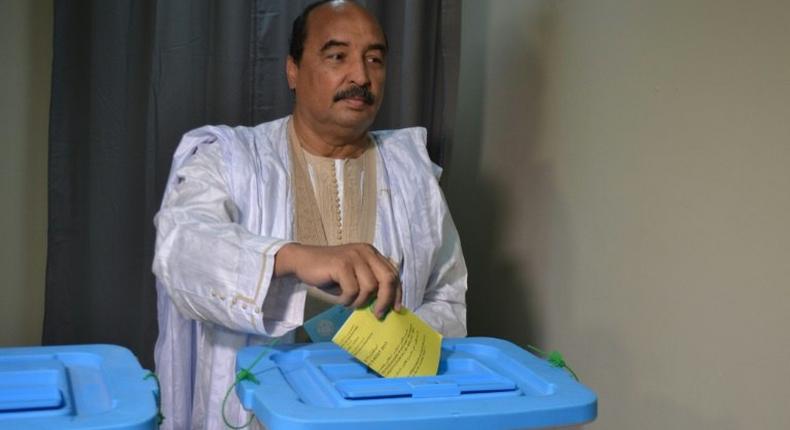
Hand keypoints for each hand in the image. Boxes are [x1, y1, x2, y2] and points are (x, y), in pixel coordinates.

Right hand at [274, 243, 401, 318]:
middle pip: (387, 279)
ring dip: (360, 301)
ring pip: (370, 287)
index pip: (393, 273)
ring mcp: (354, 256)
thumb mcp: (354, 275)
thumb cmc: (330, 272)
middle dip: (386, 300)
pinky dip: (347, 299)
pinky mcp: (342, 264)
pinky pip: (352, 290)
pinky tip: (340, 299)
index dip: (397, 292)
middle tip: (378, 314)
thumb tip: (385, 306)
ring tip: (349, 302)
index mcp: (371, 253)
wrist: (302, 262)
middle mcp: (366, 252)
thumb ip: (369, 283)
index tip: (396, 309)